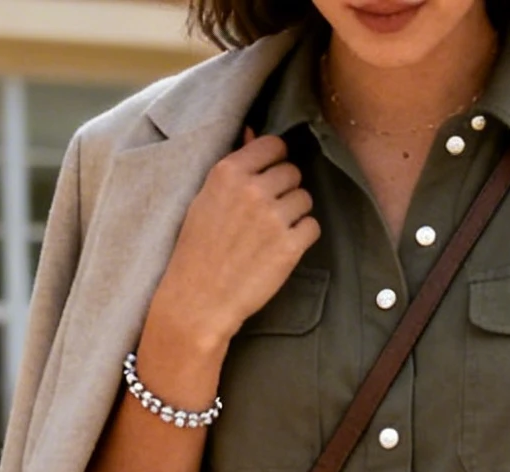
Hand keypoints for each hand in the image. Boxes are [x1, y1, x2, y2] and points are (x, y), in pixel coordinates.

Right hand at [147, 131, 319, 358]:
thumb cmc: (197, 251)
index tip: (270, 176)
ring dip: (295, 213)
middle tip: (270, 213)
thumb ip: (234, 166)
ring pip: (305, 198)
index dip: (276, 160)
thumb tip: (253, 132)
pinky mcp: (289, 247)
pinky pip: (312, 227)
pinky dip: (303, 236)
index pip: (273, 145)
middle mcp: (253, 190)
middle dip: (286, 189)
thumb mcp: (205, 199)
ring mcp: (274, 218)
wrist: (199, 301)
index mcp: (228, 172)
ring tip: (276, 232)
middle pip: (292, 172)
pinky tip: (285, 247)